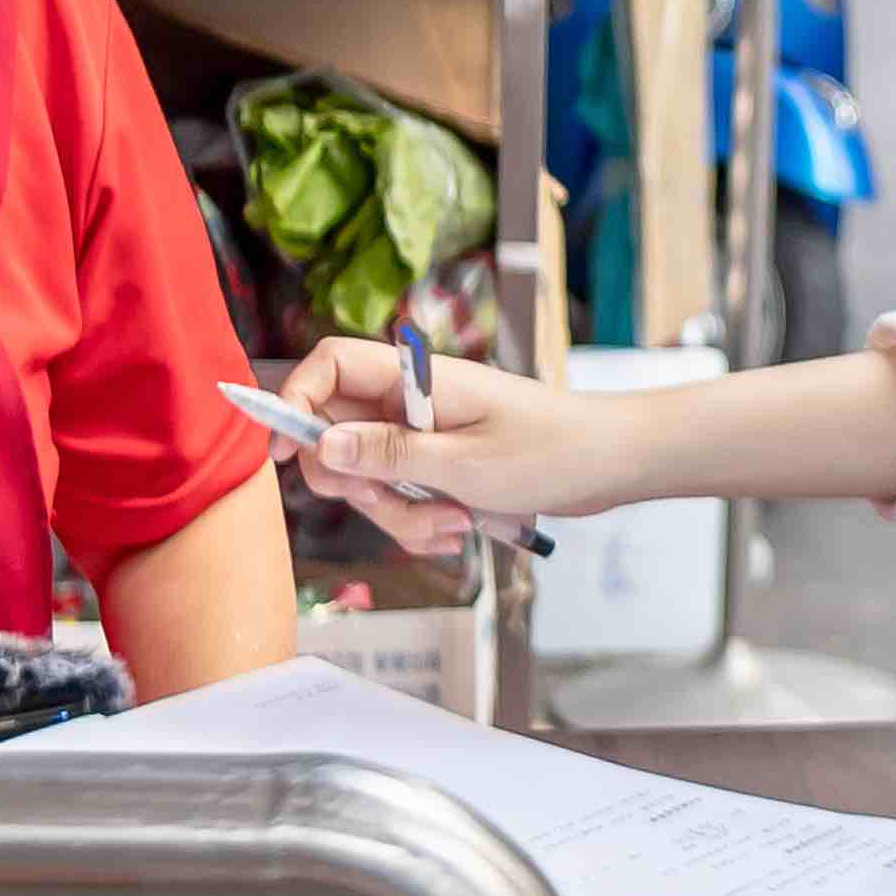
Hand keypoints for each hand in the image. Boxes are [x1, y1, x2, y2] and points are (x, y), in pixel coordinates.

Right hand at [282, 339, 642, 551]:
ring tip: (454, 524)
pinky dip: (420, 521)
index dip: (295, 401)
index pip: (330, 365)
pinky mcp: (439, 464)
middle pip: (338, 434)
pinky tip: (459, 530)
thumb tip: (320, 445)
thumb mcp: (464, 464)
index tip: (285, 454)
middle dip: (358, 484)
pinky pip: (402, 495)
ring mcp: (425, 433)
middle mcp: (412, 400)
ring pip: (369, 476)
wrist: (610, 464)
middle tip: (397, 503)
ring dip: (398, 512)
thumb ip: (388, 454)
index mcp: (417, 379)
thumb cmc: (550, 452)